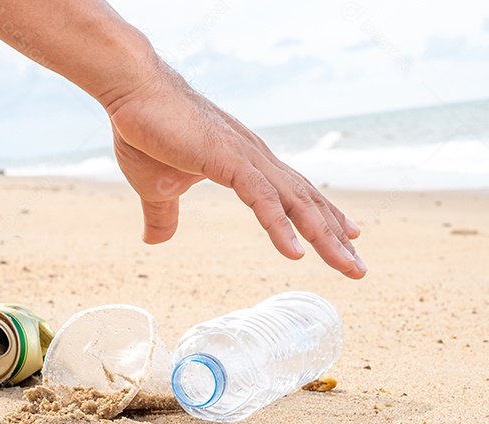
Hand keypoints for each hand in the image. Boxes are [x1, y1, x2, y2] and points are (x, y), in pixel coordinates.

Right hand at [103, 59, 365, 278]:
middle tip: (358, 268)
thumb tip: (154, 241)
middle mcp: (257, 160)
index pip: (296, 195)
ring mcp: (246, 159)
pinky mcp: (228, 160)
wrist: (131, 89)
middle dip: (336, 237)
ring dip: (324, 236)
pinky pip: (262, 199)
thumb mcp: (157, 187)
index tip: (349, 239)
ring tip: (346, 265)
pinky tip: (295, 254)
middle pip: (307, 202)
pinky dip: (281, 226)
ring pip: (296, 203)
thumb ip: (164, 215)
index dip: (324, 218)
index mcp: (248, 163)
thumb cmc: (145, 128)